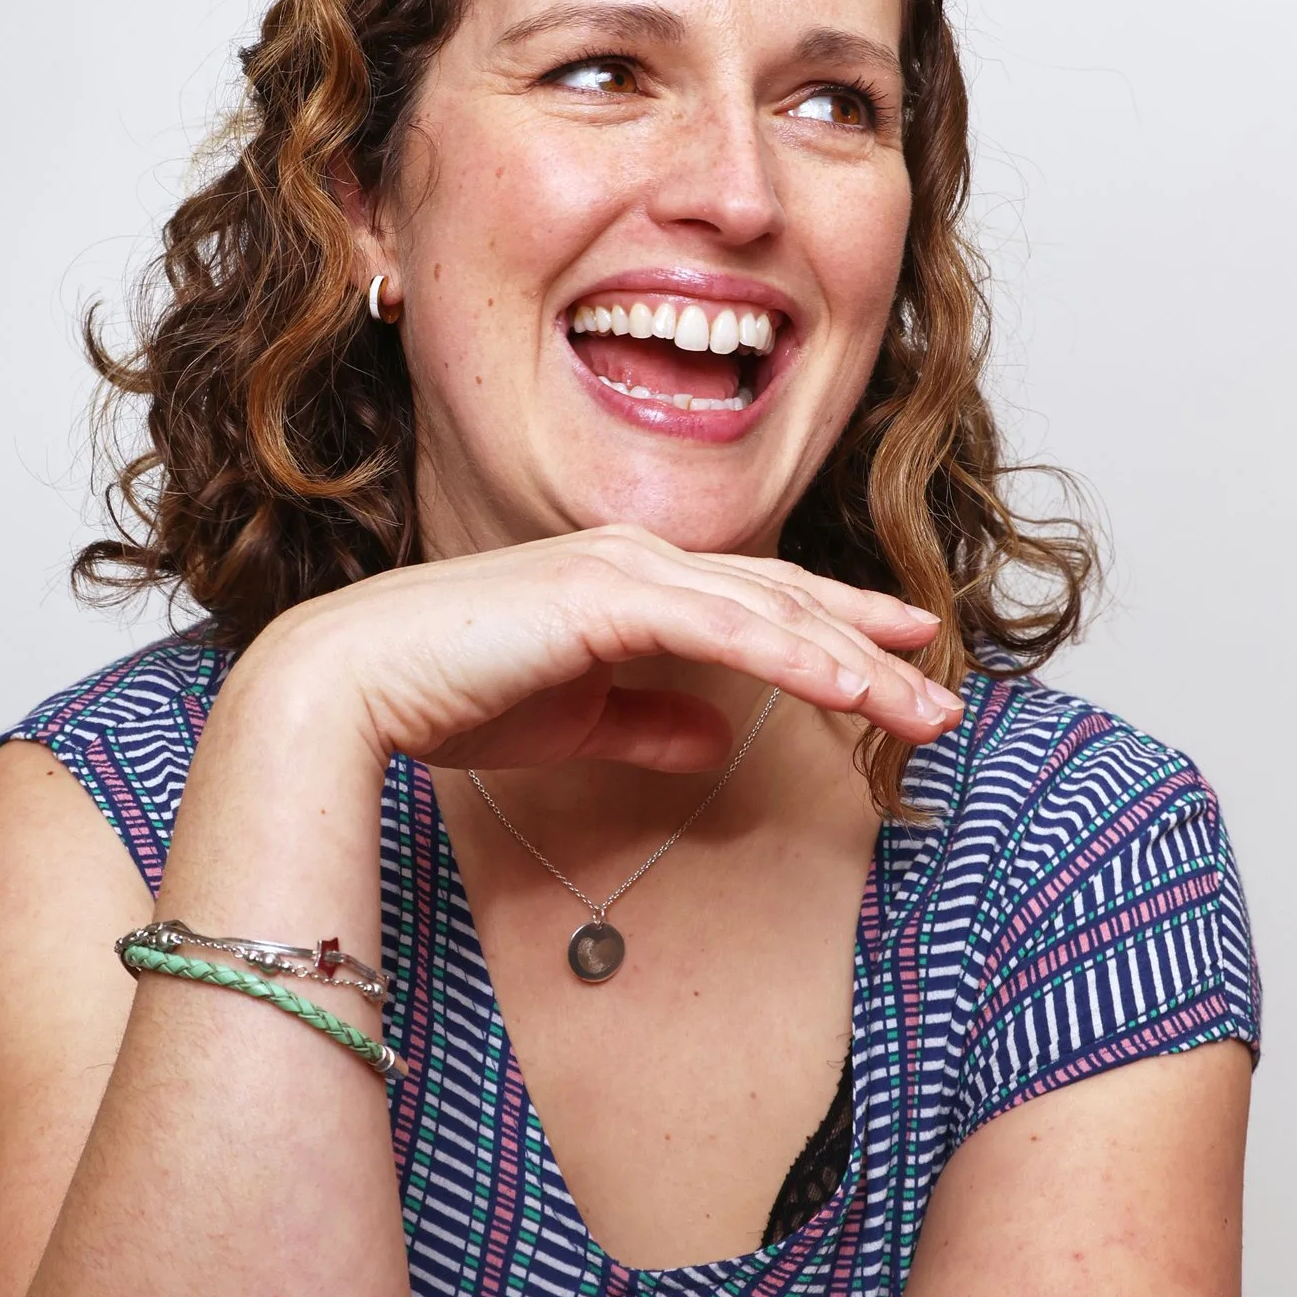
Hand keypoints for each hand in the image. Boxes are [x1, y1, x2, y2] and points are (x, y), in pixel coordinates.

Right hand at [244, 525, 960, 778]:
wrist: (353, 683)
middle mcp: (635, 561)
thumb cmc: (443, 696)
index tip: (902, 657)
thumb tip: (719, 735)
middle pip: (783, 601)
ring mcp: (625, 570)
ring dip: (859, 665)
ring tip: (926, 711)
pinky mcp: (609, 598)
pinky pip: (730, 631)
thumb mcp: (572, 719)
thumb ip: (647, 721)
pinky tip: (856, 692)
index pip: (753, 600)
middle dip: (871, 647)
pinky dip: (800, 658)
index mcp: (624, 583)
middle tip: (942, 694)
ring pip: (774, 614)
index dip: (835, 626)